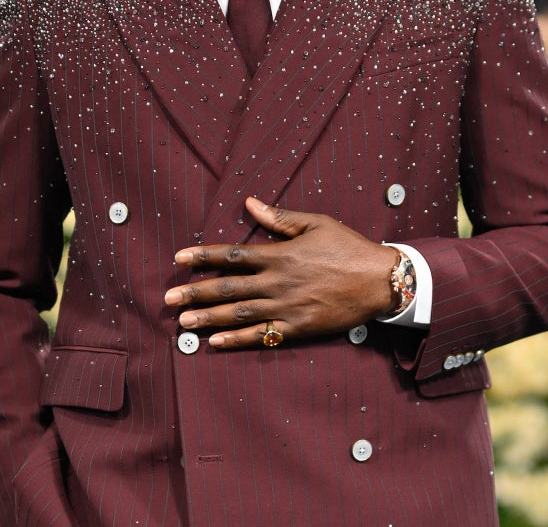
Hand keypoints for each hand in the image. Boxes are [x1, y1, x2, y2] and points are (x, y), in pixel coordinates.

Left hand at [164, 197, 397, 348]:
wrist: (379, 281)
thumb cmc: (348, 248)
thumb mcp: (316, 224)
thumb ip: (279, 218)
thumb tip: (250, 203)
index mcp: (280, 254)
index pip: (232, 255)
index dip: (203, 257)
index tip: (179, 260)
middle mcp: (278, 282)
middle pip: (228, 288)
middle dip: (195, 294)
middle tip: (168, 302)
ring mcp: (286, 307)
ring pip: (239, 314)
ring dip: (209, 319)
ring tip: (183, 324)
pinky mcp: (298, 328)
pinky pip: (262, 335)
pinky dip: (237, 340)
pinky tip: (216, 343)